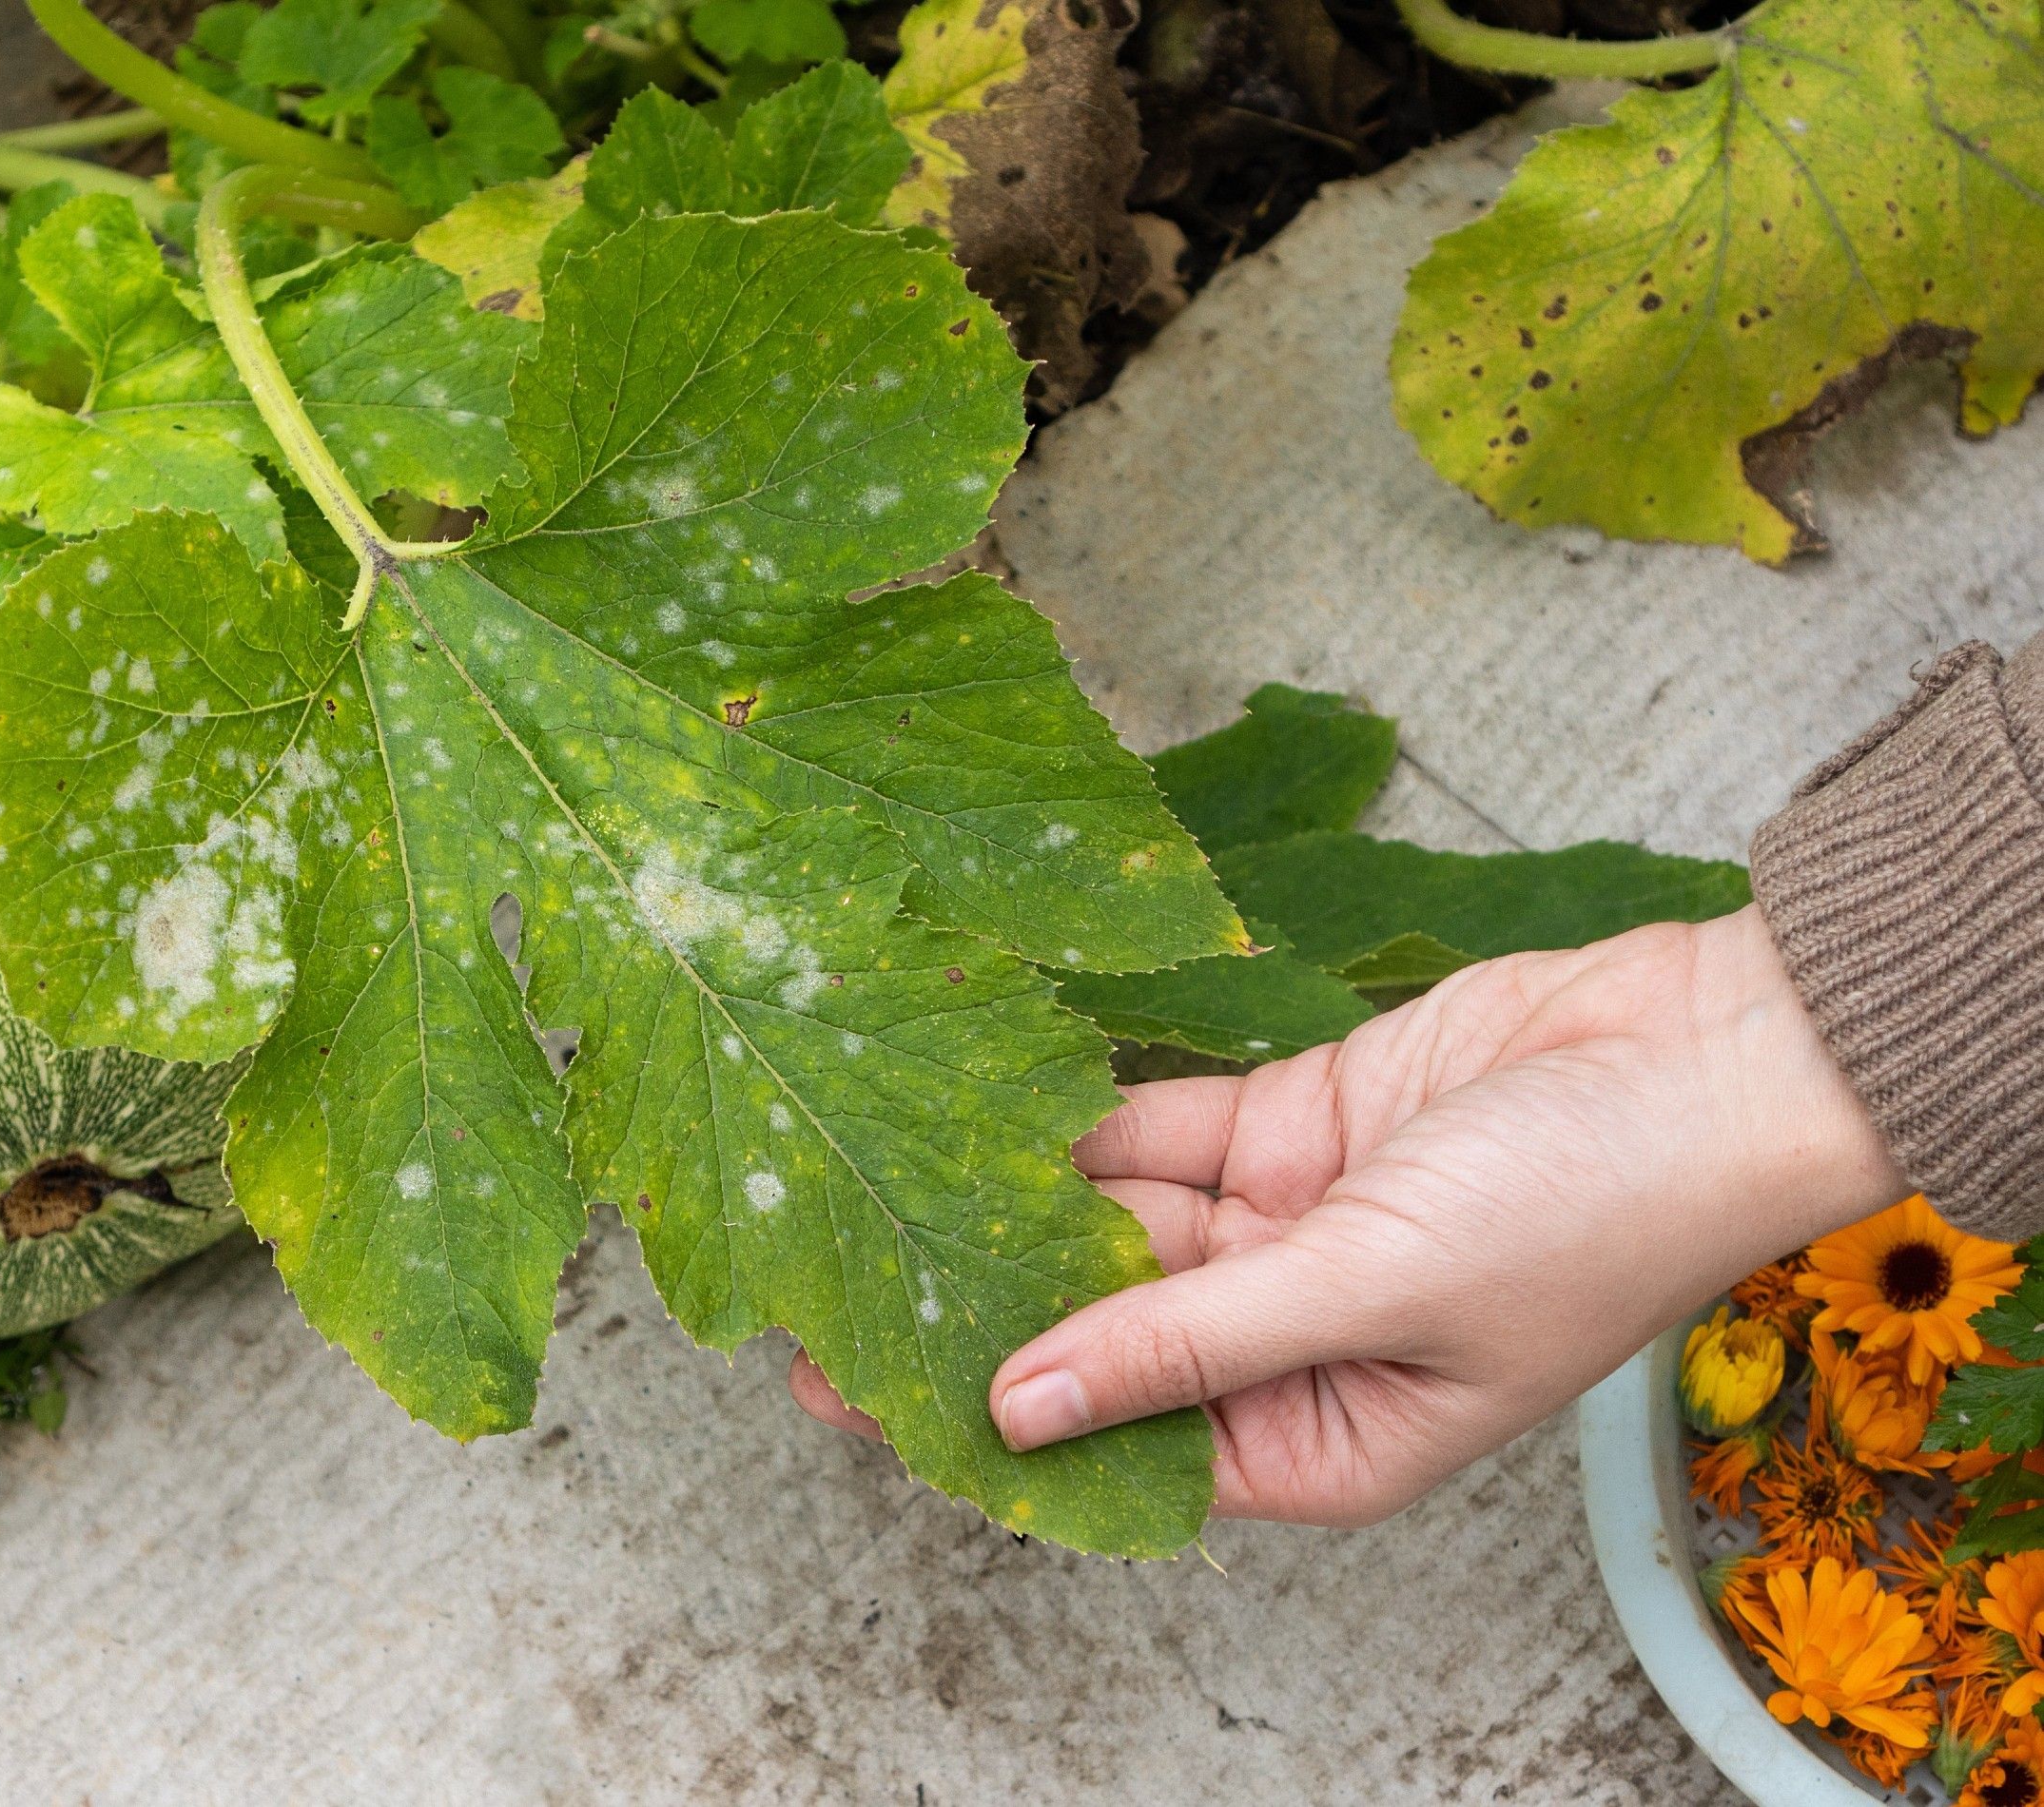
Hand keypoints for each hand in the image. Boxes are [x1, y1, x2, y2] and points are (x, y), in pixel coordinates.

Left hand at [788, 907, 1905, 1525]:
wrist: (1704, 1052)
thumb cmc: (1590, 1208)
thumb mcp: (1365, 1292)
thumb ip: (1182, 1343)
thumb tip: (1024, 1409)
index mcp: (1327, 1441)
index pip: (1130, 1450)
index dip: (1001, 1427)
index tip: (864, 1397)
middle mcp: (1293, 1344)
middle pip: (1105, 1335)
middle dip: (982, 1308)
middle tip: (835, 1284)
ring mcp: (1290, 1228)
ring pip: (1122, 1229)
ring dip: (1020, 1209)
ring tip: (882, 1187)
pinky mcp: (1294, 1123)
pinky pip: (1163, 1135)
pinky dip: (1085, 1126)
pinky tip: (983, 1112)